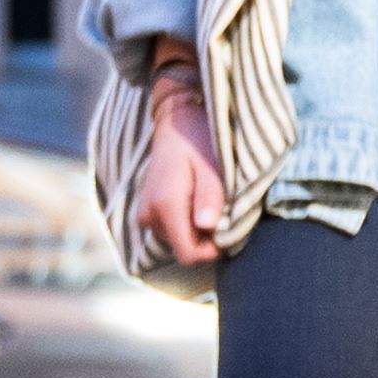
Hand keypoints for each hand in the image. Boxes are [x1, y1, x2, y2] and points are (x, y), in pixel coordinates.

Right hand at [134, 74, 223, 270]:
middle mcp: (150, 215)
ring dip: (198, 232)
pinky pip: (171, 230)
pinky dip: (188, 224)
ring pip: (177, 241)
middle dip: (207, 240)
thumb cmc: (200, 143)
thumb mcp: (213, 166)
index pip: (187, 253)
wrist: (176, 124)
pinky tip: (201, 204)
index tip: (232, 234)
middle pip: (183, 249)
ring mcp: (146, 215)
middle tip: (228, 214)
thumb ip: (210, 196)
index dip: (212, 252)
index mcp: (166, 206)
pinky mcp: (148, 211)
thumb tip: (206, 227)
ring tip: (214, 204)